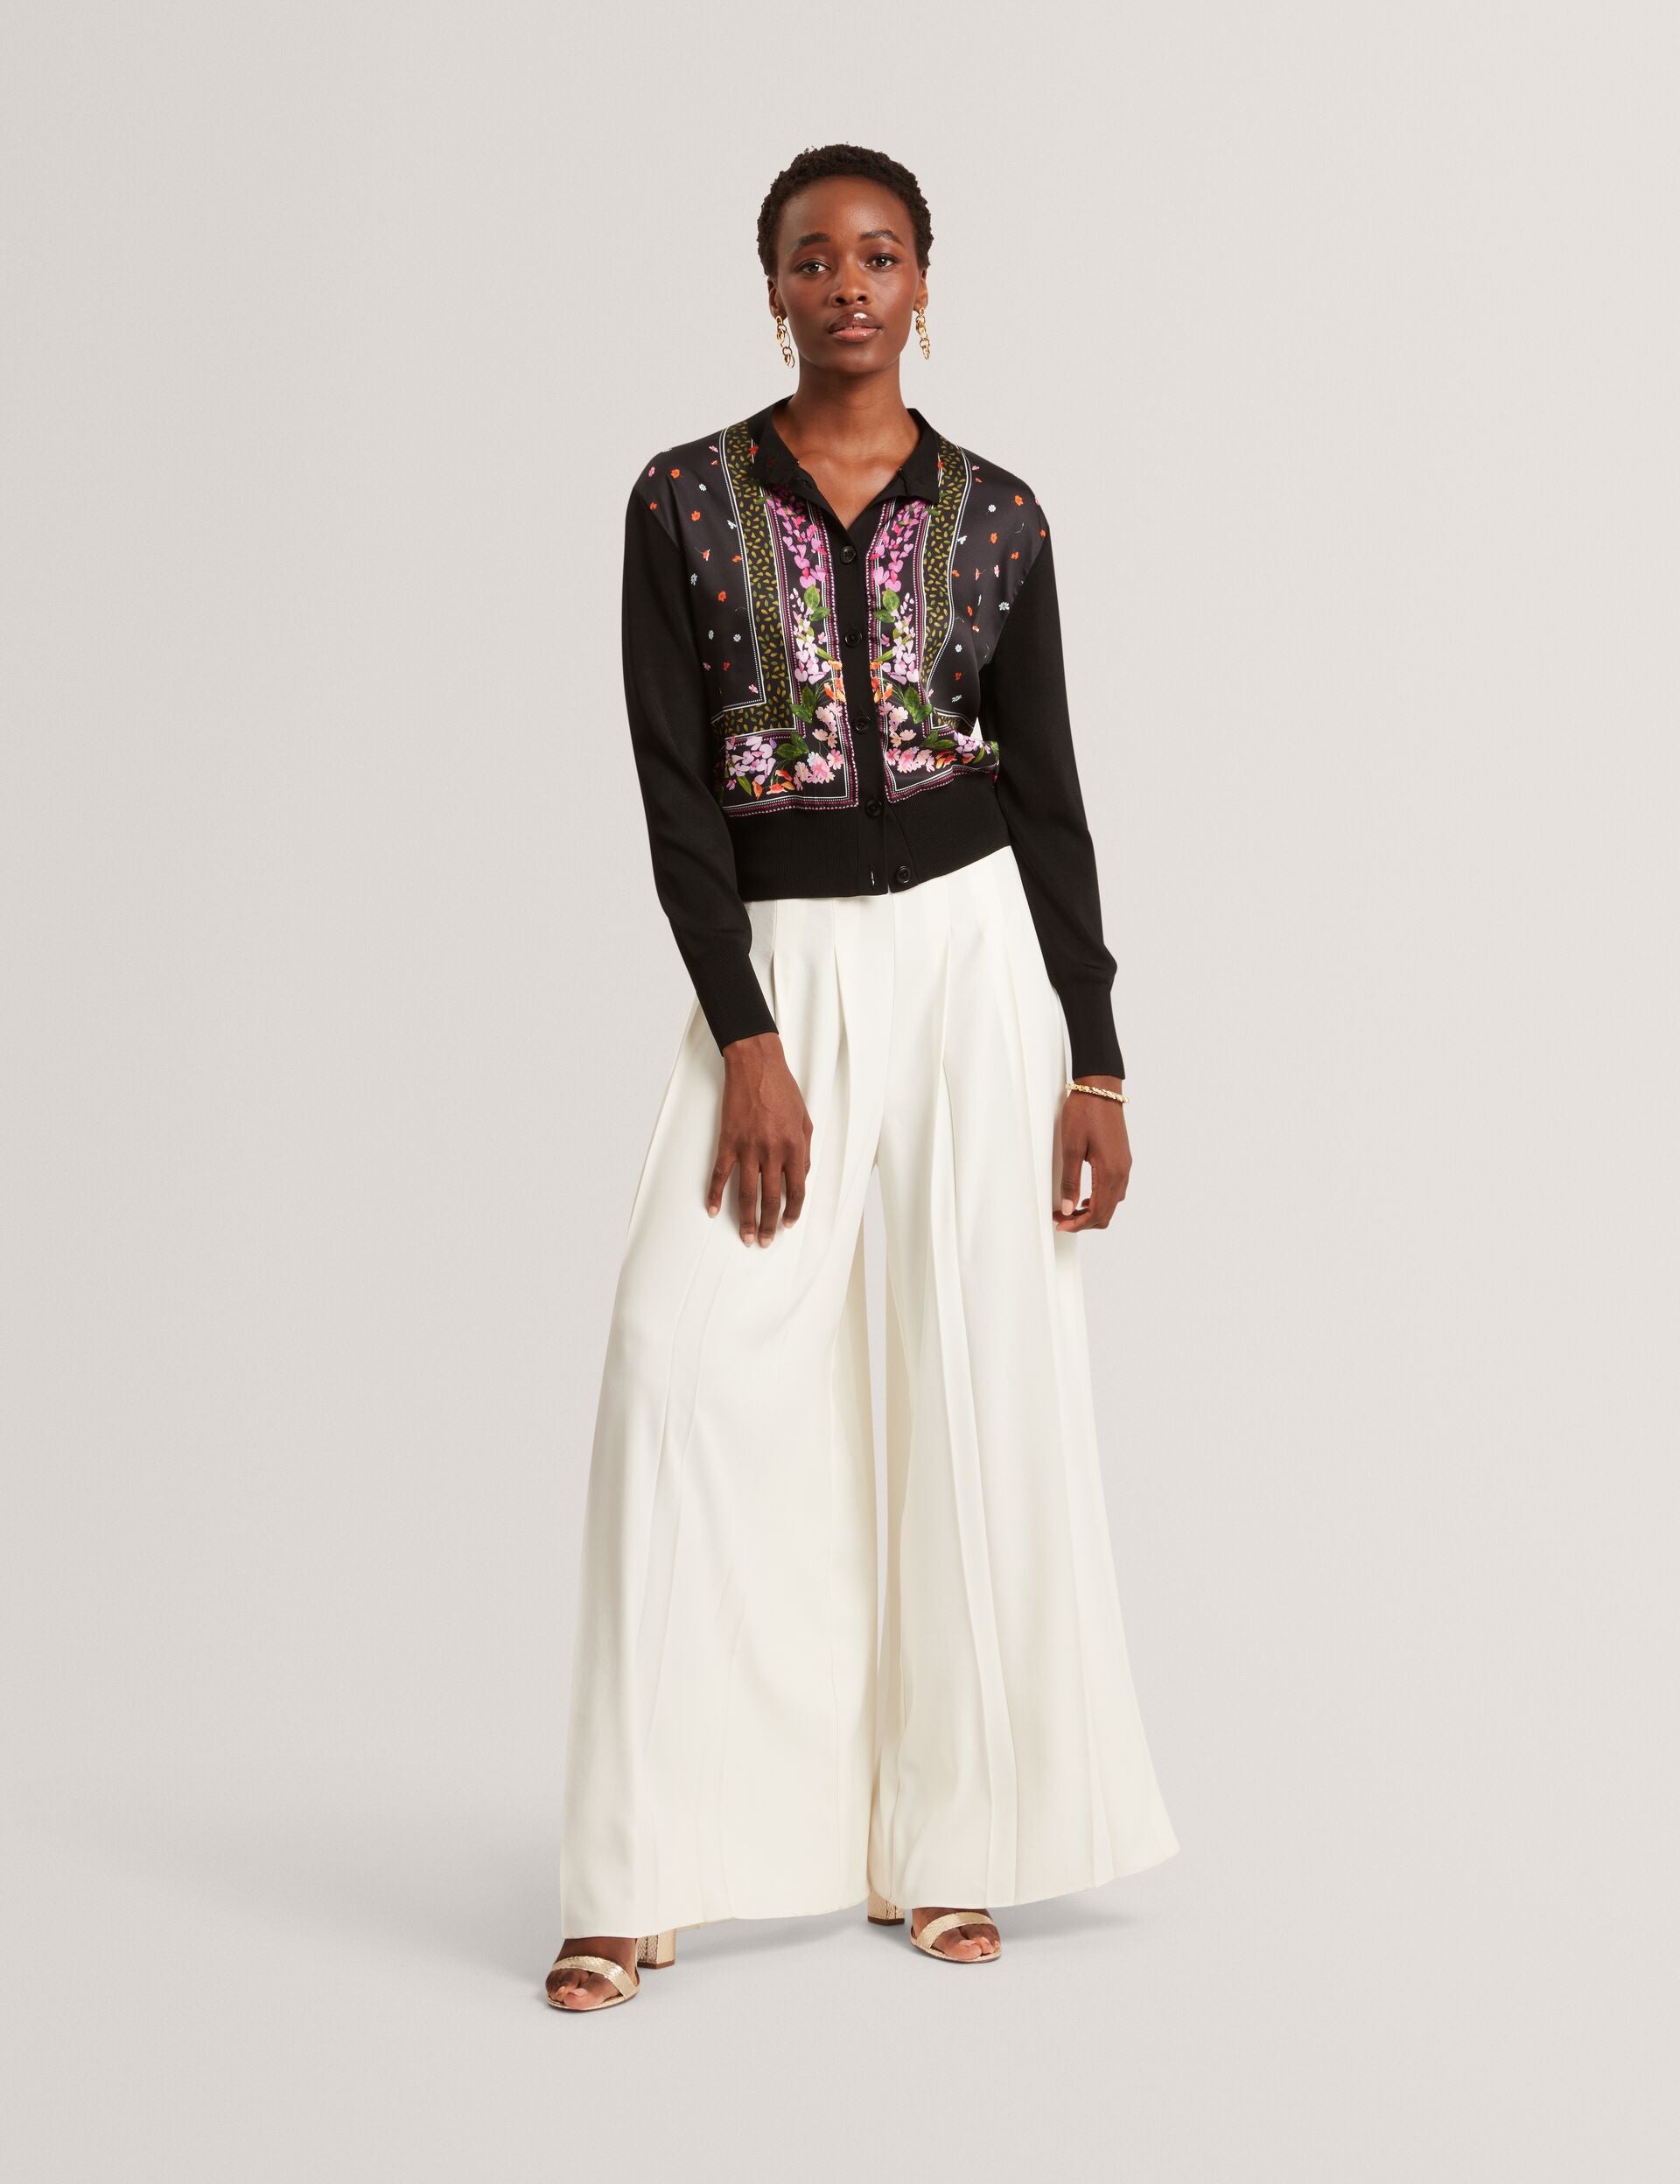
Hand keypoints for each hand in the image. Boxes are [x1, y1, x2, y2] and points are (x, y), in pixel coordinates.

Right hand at [707, 1032, 812, 1244]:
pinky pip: (720, 1173)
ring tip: (745, 1237)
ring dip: (746, 1219)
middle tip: (764, 1242)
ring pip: (747, 1193)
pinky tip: (713, 1209)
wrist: (756, 1066)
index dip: (793, 1211)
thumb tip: (803, 1175)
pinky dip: (715, 1193)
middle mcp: (772, 1151)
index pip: (797, 1189)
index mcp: (794, 1147)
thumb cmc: (783, 1090)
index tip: (787, 1224)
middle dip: (768, 1224)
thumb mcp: (805, 1119)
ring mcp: (748, 1148)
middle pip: (771, 1198)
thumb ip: (805, 1149)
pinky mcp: (728, 1141)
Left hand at [1054, 1076, 1129, 1231]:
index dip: (1078, 1225)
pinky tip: (1086, 1195)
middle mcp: (1122, 1173)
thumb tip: (1069, 1209)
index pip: (1097, 1213)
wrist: (1101, 1089)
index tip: (1060, 1224)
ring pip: (1113, 1203)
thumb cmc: (1084, 1113)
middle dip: (1084, 1222)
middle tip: (1061, 1219)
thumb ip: (1071, 1181)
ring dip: (1093, 1211)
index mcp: (1110, 1172)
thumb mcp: (1071, 1148)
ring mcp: (1125, 1166)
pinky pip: (1116, 1190)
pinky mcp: (1123, 1159)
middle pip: (1107, 1213)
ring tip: (1070, 1208)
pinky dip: (1102, 1199)